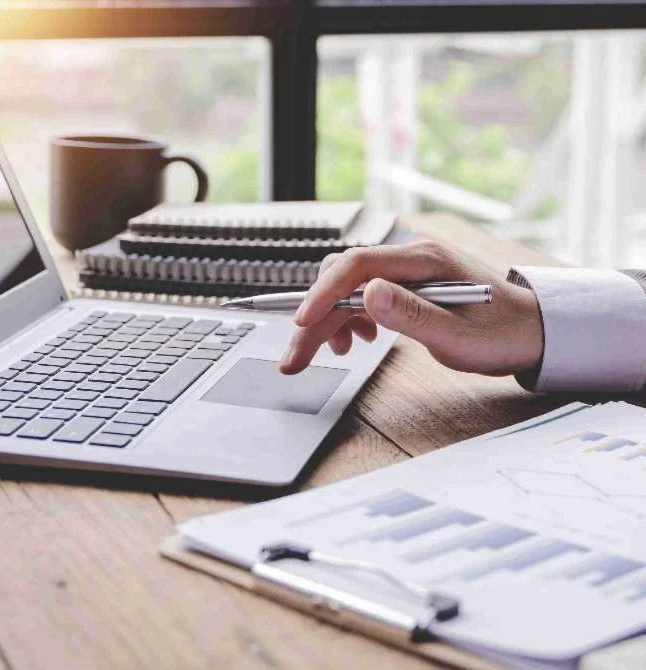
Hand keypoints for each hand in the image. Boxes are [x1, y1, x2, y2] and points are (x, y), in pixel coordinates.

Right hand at [278, 239, 543, 376]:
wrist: (533, 331)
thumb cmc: (503, 334)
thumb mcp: (459, 336)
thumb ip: (411, 315)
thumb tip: (367, 293)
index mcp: (424, 260)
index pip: (357, 265)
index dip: (323, 293)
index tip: (302, 323)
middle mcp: (409, 258)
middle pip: (343, 279)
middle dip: (314, 319)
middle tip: (295, 359)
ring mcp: (405, 270)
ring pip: (346, 288)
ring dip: (328, 321)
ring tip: (334, 352)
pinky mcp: (404, 285)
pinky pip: (361, 294)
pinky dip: (347, 318)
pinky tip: (356, 339)